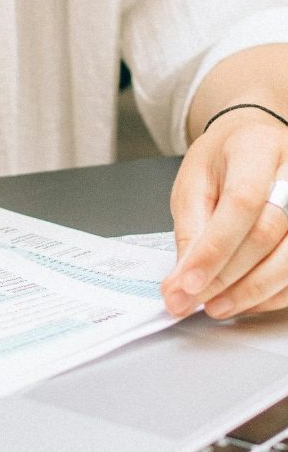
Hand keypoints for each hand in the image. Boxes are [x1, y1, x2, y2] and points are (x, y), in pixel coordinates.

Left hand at [162, 109, 287, 319]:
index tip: (188, 283)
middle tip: (190, 299)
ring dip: (250, 292)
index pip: (241, 203)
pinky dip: (270, 295)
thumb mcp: (193, 184)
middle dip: (225, 276)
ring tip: (214, 305)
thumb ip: (190, 230)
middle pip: (266, 234)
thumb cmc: (222, 161)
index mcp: (256, 151)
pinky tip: (242, 300)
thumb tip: (181, 283)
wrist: (252, 146)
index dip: (215, 249)